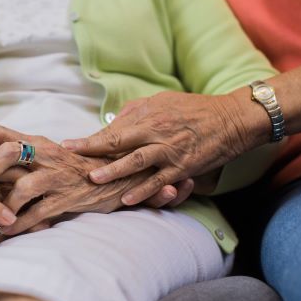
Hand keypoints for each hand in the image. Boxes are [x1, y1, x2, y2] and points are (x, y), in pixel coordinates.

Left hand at [0, 125, 172, 235]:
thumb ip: (22, 156)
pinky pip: (36, 214)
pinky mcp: (66, 199)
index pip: (3, 131)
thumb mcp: (47, 154)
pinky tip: (7, 232)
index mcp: (38, 141)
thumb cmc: (72, 167)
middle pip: (7, 153)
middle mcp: (46, 154)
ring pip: (21, 188)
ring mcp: (57, 177)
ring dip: (1, 205)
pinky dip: (18, 226)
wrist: (114, 177)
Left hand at [61, 91, 254, 204]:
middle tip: (72, 160)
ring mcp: (169, 151)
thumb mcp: (162, 101)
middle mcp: (155, 132)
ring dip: (113, 173)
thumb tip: (112, 122)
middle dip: (93, 152)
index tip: (69, 145)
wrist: (231, 119)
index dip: (90, 139)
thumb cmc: (194, 108)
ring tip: (94, 180)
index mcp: (148, 116)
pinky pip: (158, 181)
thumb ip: (135, 111)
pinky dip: (142, 191)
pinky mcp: (182, 167)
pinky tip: (125, 199)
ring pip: (135, 163)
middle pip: (118, 143)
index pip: (113, 129)